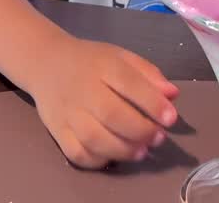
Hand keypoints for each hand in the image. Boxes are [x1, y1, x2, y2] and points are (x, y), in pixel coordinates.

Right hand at [31, 36, 178, 168]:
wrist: (46, 63)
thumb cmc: (91, 61)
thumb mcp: (121, 57)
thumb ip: (148, 74)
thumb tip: (172, 94)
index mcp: (103, 66)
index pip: (129, 83)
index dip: (153, 103)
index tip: (171, 118)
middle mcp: (83, 89)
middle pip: (111, 114)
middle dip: (140, 130)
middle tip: (159, 138)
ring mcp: (67, 112)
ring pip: (93, 138)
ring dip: (122, 149)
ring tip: (141, 151)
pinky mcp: (56, 131)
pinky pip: (75, 153)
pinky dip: (96, 160)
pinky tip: (113, 156)